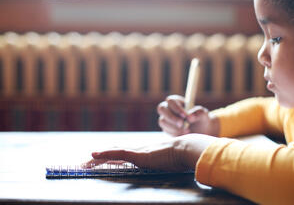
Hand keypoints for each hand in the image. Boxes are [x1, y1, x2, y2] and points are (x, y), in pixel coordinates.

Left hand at [84, 134, 216, 171]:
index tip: (100, 161)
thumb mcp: (172, 161)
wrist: (187, 149)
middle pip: (114, 153)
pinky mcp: (138, 155)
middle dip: (99, 158)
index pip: (124, 154)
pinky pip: (117, 154)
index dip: (111, 157)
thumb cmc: (183, 156)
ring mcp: (138, 152)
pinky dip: (104, 154)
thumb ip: (168, 163)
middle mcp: (138, 150)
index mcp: (145, 153)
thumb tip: (170, 167)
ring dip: (97, 158)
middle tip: (85, 163)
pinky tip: (94, 155)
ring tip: (84, 163)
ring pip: (112, 153)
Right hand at [157, 95, 219, 136]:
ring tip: (187, 131)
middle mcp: (169, 109)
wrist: (202, 131)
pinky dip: (175, 133)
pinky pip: (166, 130)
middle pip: (161, 109)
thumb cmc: (201, 119)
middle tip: (181, 124)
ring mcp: (166, 119)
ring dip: (173, 127)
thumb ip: (198, 113)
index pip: (171, 101)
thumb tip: (190, 118)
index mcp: (177, 101)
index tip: (185, 116)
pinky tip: (184, 135)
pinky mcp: (166, 129)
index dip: (176, 108)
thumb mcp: (203, 114)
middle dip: (171, 117)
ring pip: (162, 121)